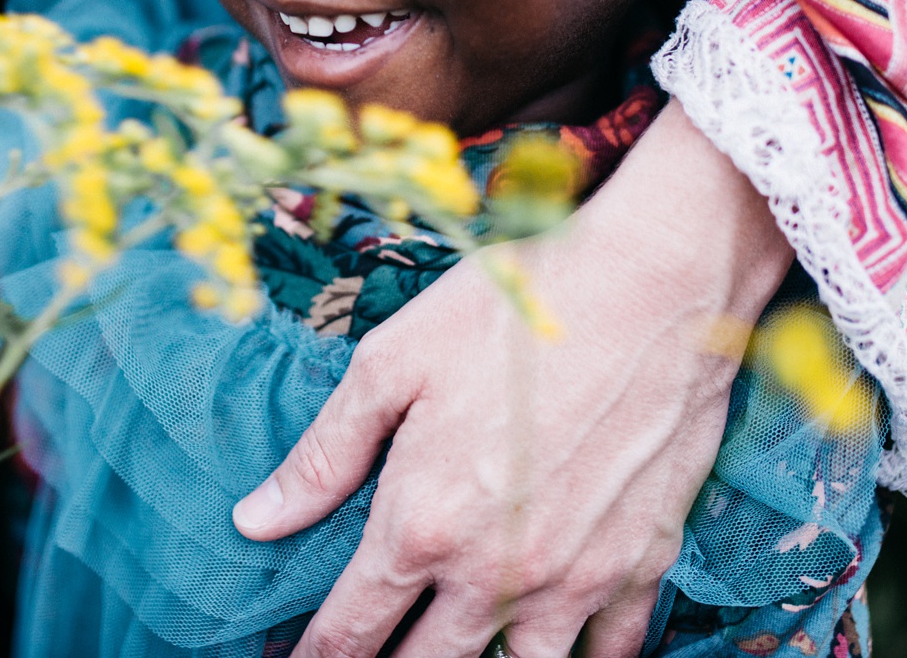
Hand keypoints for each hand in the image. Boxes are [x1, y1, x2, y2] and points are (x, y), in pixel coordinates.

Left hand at [231, 100, 793, 657]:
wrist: (652, 286)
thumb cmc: (516, 309)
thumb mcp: (393, 362)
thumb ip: (325, 454)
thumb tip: (254, 521)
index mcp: (422, 526)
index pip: (350, 633)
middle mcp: (495, 574)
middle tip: (372, 657)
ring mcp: (576, 579)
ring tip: (458, 650)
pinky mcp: (643, 562)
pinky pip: (610, 652)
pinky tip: (557, 648)